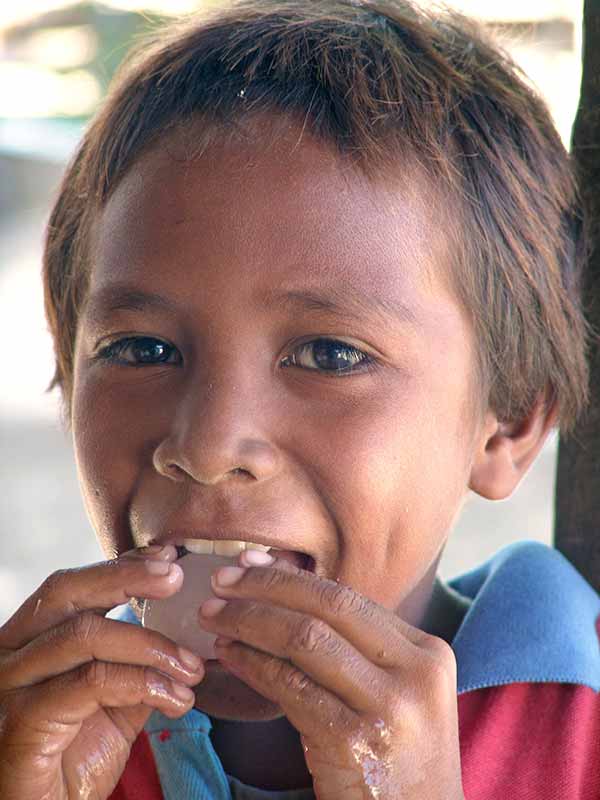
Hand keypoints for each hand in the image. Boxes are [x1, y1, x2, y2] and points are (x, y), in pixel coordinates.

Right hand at [0, 546, 203, 799]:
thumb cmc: (72, 759)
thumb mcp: (116, 702)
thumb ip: (137, 664)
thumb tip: (184, 630)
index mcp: (29, 641)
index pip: (71, 586)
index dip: (120, 566)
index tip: (167, 558)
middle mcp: (11, 653)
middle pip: (67, 593)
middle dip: (127, 578)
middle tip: (176, 578)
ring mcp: (11, 685)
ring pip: (85, 635)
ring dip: (151, 645)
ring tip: (191, 667)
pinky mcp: (23, 720)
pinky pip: (91, 682)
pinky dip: (143, 682)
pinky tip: (176, 699)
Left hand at [199, 555, 464, 799]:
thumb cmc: (396, 763)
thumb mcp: (396, 697)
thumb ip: (357, 651)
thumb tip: (282, 598)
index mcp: (428, 653)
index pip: (349, 598)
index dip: (292, 578)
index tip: (250, 565)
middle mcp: (416, 672)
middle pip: (328, 607)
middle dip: (267, 587)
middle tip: (222, 581)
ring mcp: (390, 707)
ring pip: (305, 640)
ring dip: (249, 622)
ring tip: (213, 616)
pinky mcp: (356, 742)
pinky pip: (291, 688)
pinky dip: (253, 666)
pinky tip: (230, 656)